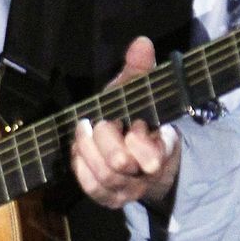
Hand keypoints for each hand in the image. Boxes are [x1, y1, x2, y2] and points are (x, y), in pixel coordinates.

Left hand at [70, 36, 180, 208]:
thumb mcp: (139, 90)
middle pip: (120, 163)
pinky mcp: (110, 197)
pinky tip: (78, 149)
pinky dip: (81, 166)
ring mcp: (129, 188)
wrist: (141, 154)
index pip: (154, 156)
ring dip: (87, 149)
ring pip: (104, 176)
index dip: (139, 142)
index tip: (132, 123)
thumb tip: (141, 43)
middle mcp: (147, 173)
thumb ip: (140, 69)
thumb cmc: (138, 116)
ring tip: (83, 129)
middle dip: (105, 140)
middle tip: (99, 123)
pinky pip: (91, 187)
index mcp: (161, 148)